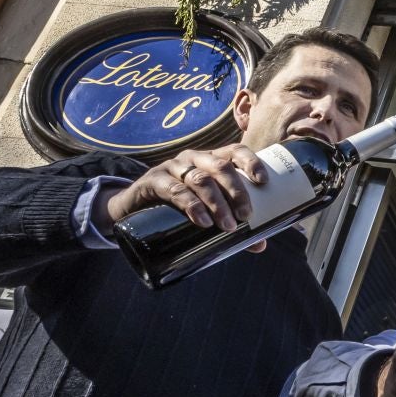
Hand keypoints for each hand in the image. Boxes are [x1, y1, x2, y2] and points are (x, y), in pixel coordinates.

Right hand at [105, 144, 269, 250]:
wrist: (132, 210)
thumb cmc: (178, 207)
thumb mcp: (206, 211)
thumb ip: (232, 224)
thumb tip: (260, 245)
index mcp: (211, 160)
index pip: (234, 151)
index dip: (250, 162)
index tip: (263, 181)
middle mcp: (193, 159)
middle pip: (220, 167)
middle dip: (237, 191)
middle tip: (246, 216)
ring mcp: (172, 167)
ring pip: (200, 179)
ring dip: (217, 203)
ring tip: (227, 226)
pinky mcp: (153, 180)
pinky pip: (175, 189)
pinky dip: (192, 205)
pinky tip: (202, 220)